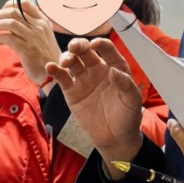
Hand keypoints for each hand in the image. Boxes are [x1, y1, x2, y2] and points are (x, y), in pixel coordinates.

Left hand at [0, 0, 59, 85]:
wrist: (56, 73)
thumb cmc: (46, 55)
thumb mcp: (44, 36)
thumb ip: (32, 26)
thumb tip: (12, 19)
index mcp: (43, 21)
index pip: (24, 4)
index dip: (9, 5)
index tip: (3, 13)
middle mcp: (39, 26)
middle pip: (13, 11)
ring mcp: (34, 37)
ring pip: (10, 22)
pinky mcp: (27, 50)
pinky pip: (9, 37)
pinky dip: (1, 38)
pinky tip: (1, 42)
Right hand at [45, 38, 142, 171]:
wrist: (115, 138)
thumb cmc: (128, 116)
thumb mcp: (132, 100)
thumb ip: (126, 84)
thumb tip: (113, 71)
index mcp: (115, 67)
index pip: (107, 49)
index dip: (101, 44)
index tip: (95, 44)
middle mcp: (98, 70)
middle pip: (86, 51)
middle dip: (79, 46)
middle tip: (74, 48)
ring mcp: (84, 80)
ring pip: (73, 62)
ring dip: (66, 56)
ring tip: (66, 61)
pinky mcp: (72, 92)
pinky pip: (62, 78)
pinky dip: (55, 71)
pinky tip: (50, 67)